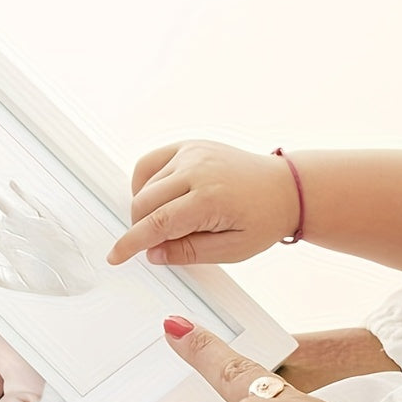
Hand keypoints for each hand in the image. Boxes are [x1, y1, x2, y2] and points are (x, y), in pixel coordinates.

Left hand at [0, 170, 95, 295]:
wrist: (76, 279)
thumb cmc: (50, 281)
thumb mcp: (18, 283)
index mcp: (5, 245)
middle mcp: (14, 231)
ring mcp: (30, 224)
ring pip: (3, 201)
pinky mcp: (48, 221)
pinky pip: (34, 204)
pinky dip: (24, 195)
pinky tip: (13, 185)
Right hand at [106, 141, 299, 265]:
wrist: (286, 188)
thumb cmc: (265, 219)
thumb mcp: (233, 249)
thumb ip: (190, 252)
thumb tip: (153, 253)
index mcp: (209, 198)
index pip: (157, 223)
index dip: (132, 243)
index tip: (115, 256)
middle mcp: (197, 170)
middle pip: (145, 204)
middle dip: (142, 228)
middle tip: (161, 244)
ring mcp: (192, 153)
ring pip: (145, 185)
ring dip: (146, 209)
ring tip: (174, 222)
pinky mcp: (189, 145)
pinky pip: (150, 163)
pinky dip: (145, 183)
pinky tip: (160, 198)